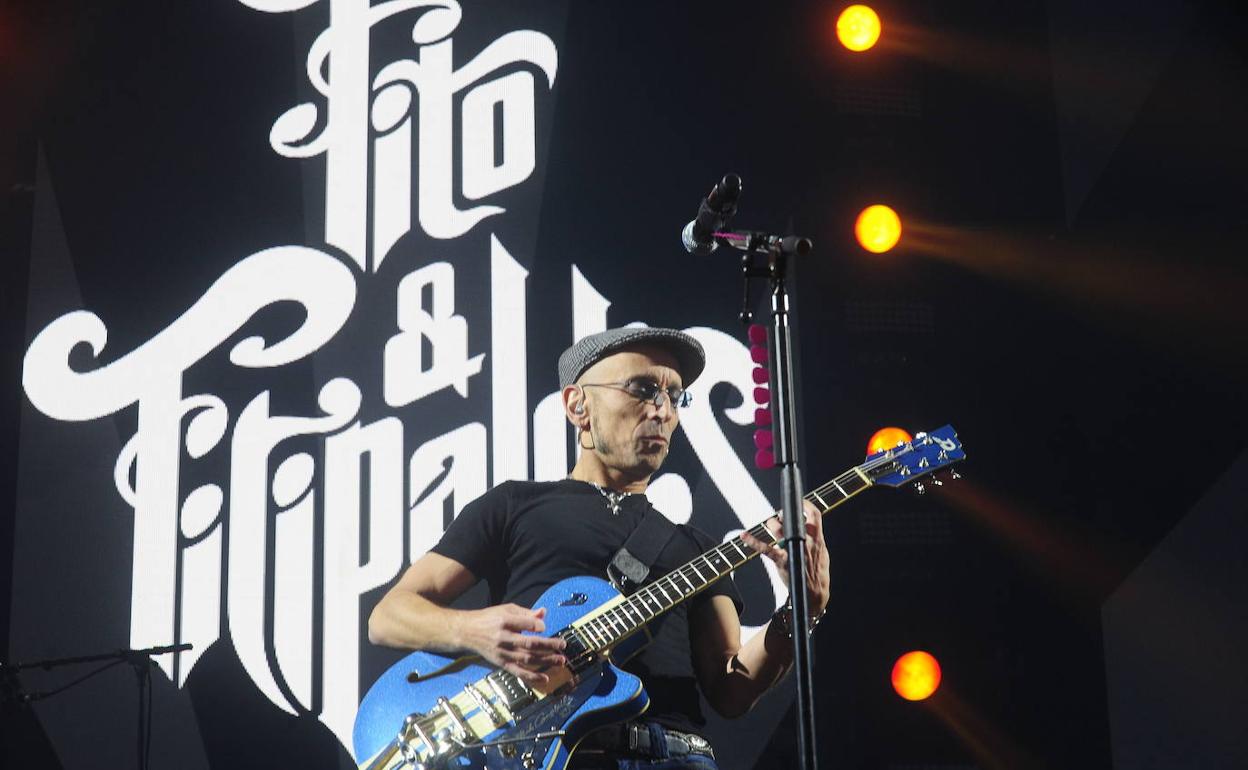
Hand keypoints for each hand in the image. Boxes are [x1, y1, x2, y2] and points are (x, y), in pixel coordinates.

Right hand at [457, 604, 566, 684]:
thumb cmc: (489, 619)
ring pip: (527, 659)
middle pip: (529, 643)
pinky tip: (545, 678)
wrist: (467, 632)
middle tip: (563, 645)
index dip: (538, 625)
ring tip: (561, 660)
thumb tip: (544, 613)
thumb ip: (526, 613)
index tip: (545, 627)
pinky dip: (532, 677)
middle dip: (549, 645)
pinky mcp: (502, 663)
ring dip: (546, 660)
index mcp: (504, 621)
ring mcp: (503, 653)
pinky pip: (518, 672)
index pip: (525, 623)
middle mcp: (503, 638)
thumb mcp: (506, 610)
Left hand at [741, 500, 829, 620]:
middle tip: (780, 515)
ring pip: (778, 529)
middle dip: (783, 514)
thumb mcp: (823, 551)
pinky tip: (744, 535)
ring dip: (771, 524)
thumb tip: (809, 523)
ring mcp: (792, 551)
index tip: (800, 502)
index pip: (815, 514)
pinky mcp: (781, 561)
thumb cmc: (818, 572)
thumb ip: (816, 537)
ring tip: (771, 524)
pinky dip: (752, 541)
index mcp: (818, 539)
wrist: (814, 593)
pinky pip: (765, 549)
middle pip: (792, 519)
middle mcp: (805, 543)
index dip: (806, 505)